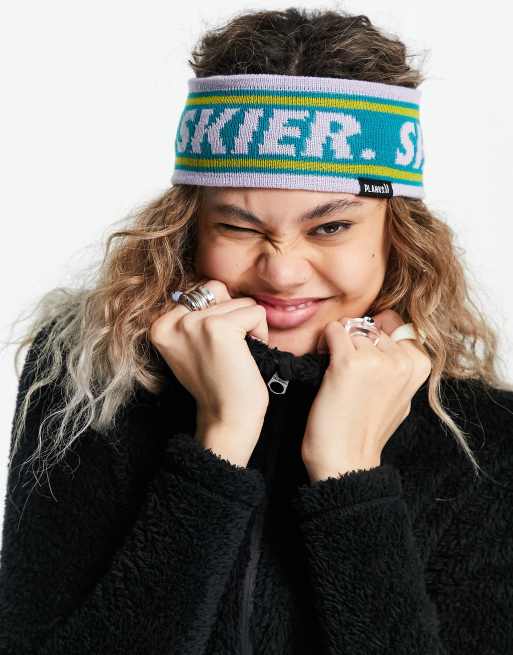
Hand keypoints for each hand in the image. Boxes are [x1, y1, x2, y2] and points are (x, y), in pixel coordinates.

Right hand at [149, 279, 269, 465]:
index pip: (200, 292)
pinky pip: (255, 311)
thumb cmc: (216, 383)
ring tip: (237, 355)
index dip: (219, 317)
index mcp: (159, 325)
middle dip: (234, 317)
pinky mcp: (218, 327)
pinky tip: (248, 355)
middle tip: (228, 352)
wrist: (225, 418)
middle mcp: (172, 321)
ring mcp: (193, 322)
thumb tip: (217, 287)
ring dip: (248, 326)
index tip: (213, 351)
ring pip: (239, 300)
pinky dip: (261, 332)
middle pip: (219, 291)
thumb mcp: (191, 346)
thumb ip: (194, 315)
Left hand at [302, 309, 431, 482]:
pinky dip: (325, 343)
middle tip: (348, 369)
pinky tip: (326, 365)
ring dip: (339, 344)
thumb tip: (387, 335)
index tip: (365, 353)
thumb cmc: (367, 430)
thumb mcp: (400, 396)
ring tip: (338, 373)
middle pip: (370, 325)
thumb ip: (400, 365)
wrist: (345, 460)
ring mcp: (377, 360)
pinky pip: (333, 331)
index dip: (375, 333)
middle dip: (356, 340)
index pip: (395, 322)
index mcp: (420, 365)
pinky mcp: (348, 363)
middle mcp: (402, 360)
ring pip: (351, 328)